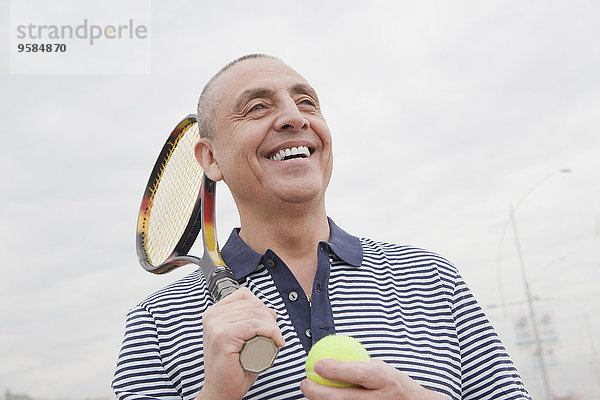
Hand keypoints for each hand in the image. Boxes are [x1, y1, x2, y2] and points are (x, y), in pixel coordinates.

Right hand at [196, 287, 284, 399]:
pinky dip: (270, 332)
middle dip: (270, 318)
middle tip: (276, 336)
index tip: (270, 323)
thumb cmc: (233, 368)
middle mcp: (212, 316)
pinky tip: (276, 342)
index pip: (245, 295)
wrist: (222, 391)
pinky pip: (254, 326)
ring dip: (273, 327)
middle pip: (253, 304)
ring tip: (275, 341)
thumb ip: (252, 322)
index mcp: (214, 313)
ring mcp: (216, 325)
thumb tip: (270, 311)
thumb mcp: (243, 338)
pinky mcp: (223, 336)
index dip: (262, 307)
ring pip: (255, 314)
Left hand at [300, 359, 445, 399]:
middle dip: (318, 391)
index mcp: (385, 379)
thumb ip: (359, 364)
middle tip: (305, 383)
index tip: (318, 364)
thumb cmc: (394, 385)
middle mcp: (379, 399)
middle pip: (343, 398)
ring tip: (310, 391)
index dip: (336, 369)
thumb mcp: (382, 368)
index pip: (359, 374)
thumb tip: (330, 355)